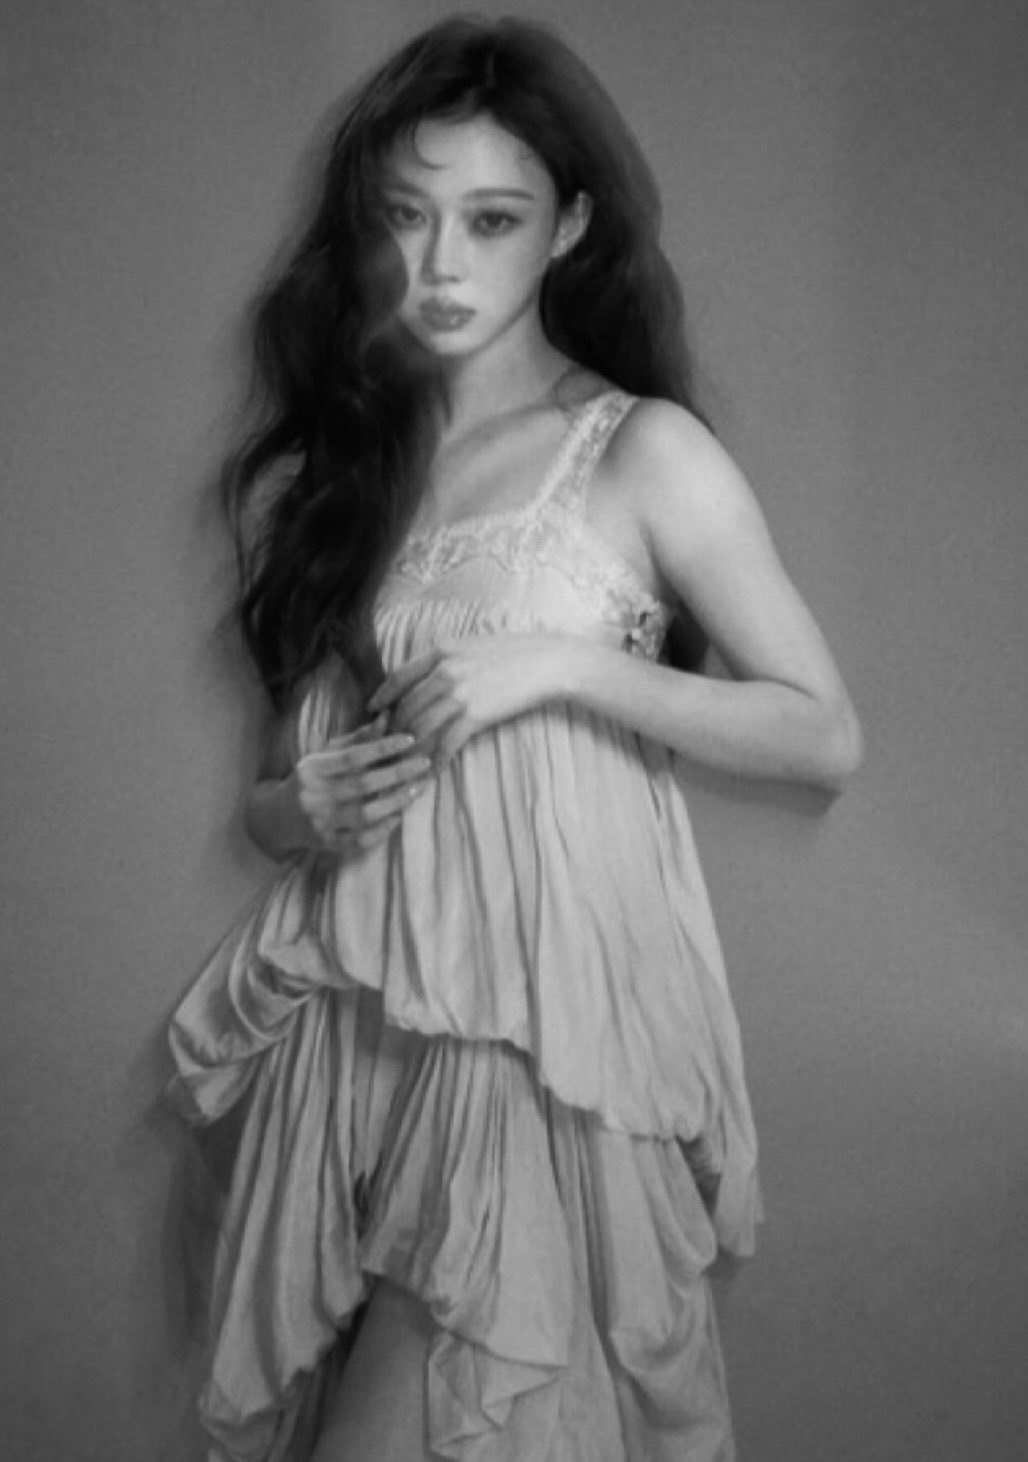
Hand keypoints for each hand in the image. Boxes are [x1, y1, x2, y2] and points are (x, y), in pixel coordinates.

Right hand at [287, 716, 432, 853]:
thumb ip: (358, 739)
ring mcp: (321, 822)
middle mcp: (315, 796)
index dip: (383, 747)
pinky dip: (382, 829)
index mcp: (314, 769)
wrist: (277, 817)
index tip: (410, 739)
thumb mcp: (326, 755)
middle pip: (362, 784)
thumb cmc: (312, 779)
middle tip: (424, 764)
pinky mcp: (328, 844)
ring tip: (418, 789)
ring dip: (395, 802)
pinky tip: (398, 816)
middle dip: (397, 773)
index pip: (353, 756)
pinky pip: (360, 840)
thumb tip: (388, 717)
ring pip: (365, 814)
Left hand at [368, 635, 574, 763]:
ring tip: (402, 765)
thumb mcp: (473, 645)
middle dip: (391, 731)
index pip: (399, 676)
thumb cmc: (515, 653)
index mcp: (441, 652)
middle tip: (383, 748)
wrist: (547, 663)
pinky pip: (445, 743)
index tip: (373, 711)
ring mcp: (458, 694)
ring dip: (408, 750)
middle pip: (405, 707)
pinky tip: (430, 772)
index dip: (382, 696)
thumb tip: (428, 673)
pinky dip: (434, 760)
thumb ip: (447, 658)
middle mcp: (444, 672)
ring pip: (420, 727)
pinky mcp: (474, 715)